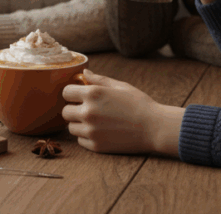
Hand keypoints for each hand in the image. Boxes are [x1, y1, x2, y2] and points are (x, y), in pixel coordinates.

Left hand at [62, 69, 182, 155]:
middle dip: (73, 109)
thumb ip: (98, 79)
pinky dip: (86, 137)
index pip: (66, 92)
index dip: (72, 93)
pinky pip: (80, 141)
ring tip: (93, 121)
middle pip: (65, 112)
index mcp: (92, 94)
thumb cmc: (138, 103)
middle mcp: (88, 112)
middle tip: (85, 109)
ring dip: (78, 124)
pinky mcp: (97, 146)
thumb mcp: (119, 86)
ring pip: (71, 128)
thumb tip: (84, 73)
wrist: (155, 128)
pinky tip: (99, 132)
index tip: (79, 95)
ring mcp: (92, 131)